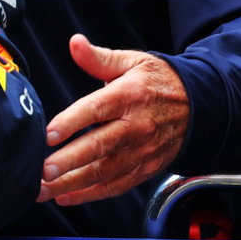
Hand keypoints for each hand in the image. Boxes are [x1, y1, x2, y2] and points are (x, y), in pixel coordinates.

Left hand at [38, 35, 187, 205]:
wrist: (198, 107)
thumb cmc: (157, 82)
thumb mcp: (132, 62)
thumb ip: (99, 58)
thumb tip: (75, 43)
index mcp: (129, 96)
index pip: (97, 109)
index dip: (71, 122)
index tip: (48, 134)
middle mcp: (136, 126)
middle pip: (99, 146)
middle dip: (68, 161)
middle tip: (42, 171)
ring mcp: (142, 151)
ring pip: (104, 171)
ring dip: (72, 183)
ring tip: (43, 190)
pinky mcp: (146, 169)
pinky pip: (116, 185)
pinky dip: (90, 194)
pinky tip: (65, 197)